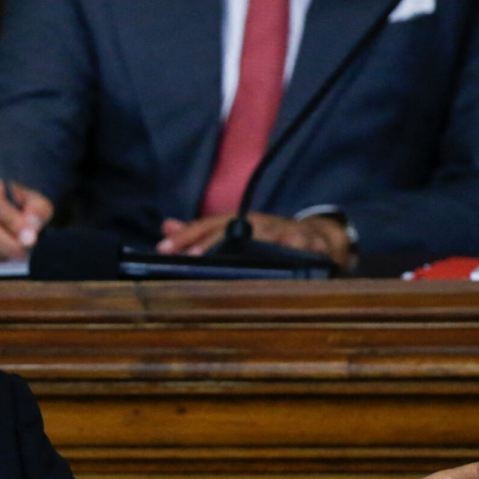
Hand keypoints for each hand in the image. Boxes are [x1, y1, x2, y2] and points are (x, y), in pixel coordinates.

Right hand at [0, 170, 52, 261]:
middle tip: (25, 252)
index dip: (10, 221)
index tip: (29, 236)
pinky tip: (5, 256)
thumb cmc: (16, 203)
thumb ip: (36, 209)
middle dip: (6, 243)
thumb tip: (30, 227)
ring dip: (0, 253)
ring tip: (18, 254)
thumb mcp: (33, 199)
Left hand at [157, 212, 352, 266]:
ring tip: (236, 256)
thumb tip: (166, 227)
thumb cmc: (266, 237)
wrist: (315, 234)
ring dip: (253, 243)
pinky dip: (300, 246)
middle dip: (210, 242)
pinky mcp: (310, 241)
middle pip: (232, 230)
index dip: (185, 236)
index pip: (206, 226)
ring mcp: (284, 230)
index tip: (162, 248)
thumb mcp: (234, 231)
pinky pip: (305, 244)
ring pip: (266, 234)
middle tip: (190, 256)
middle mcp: (259, 223)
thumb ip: (200, 233)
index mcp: (239, 221)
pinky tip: (292, 251)